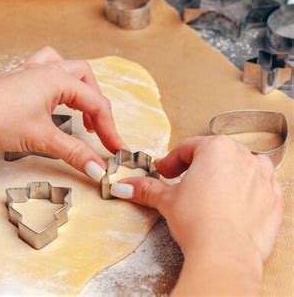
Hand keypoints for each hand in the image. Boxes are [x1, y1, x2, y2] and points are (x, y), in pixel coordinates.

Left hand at [0, 46, 126, 180]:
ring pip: (67, 70)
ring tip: (81, 113)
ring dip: (80, 89)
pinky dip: (59, 85)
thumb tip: (97, 170)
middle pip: (86, 80)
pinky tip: (54, 100)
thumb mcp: (41, 138)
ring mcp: (31, 72)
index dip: (110, 129)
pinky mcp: (18, 80)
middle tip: (97, 132)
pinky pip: (47, 72)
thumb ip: (73, 152)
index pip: (96, 103)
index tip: (116, 150)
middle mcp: (47, 69)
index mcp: (58, 78)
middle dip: (97, 105)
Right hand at [109, 136, 282, 293]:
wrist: (225, 253)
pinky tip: (233, 203)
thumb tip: (126, 186)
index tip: (164, 171)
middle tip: (184, 181)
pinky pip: (261, 186)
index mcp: (216, 149)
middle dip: (198, 165)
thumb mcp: (167, 200)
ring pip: (242, 165)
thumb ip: (146, 188)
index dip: (171, 160)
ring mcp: (262, 178)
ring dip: (227, 173)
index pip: (187, 148)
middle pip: (216, 153)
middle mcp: (243, 157)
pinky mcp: (274, 199)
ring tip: (211, 189)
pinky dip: (248, 190)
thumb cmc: (199, 222)